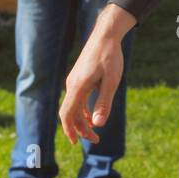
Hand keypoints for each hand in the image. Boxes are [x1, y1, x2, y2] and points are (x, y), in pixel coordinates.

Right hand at [60, 5, 135, 144]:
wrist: (106, 34)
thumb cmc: (110, 56)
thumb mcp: (111, 81)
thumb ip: (104, 102)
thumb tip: (98, 124)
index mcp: (78, 86)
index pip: (67, 114)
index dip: (70, 130)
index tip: (76, 143)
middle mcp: (72, 84)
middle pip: (70, 113)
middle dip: (80, 129)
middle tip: (96, 140)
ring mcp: (75, 80)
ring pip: (74, 106)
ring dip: (82, 120)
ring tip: (95, 131)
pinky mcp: (79, 77)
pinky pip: (77, 98)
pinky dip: (83, 110)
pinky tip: (92, 116)